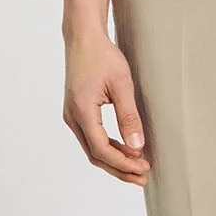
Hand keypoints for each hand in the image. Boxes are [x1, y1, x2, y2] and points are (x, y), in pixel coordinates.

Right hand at [63, 32, 150, 184]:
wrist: (83, 38)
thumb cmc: (102, 56)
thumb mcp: (121, 85)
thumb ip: (129, 116)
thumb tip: (137, 146)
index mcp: (82, 111)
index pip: (102, 149)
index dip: (123, 163)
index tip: (143, 168)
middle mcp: (72, 117)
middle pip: (95, 155)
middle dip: (119, 169)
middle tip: (142, 178)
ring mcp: (72, 116)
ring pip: (92, 149)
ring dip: (114, 160)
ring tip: (137, 167)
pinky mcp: (77, 112)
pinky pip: (91, 138)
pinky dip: (108, 147)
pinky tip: (125, 149)